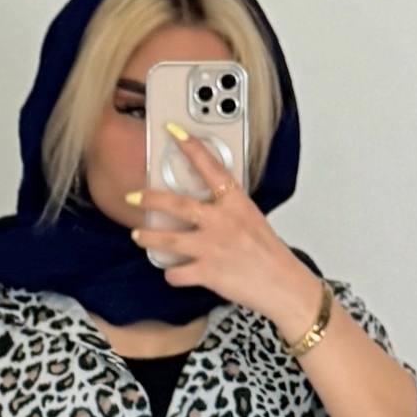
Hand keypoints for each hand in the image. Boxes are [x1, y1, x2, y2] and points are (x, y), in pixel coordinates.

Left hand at [127, 121, 322, 328]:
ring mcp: (213, 247)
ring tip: (138, 235)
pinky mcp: (208, 272)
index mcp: (236, 203)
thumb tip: (208, 206)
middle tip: (132, 196)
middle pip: (177, 204)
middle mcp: (222, 221)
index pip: (211, 167)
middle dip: (150, 199)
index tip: (173, 131)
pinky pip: (177, 273)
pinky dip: (172, 274)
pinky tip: (173, 272)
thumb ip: (228, 210)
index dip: (191, 147)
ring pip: (168, 240)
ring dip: (148, 237)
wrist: (284, 285)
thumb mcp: (252, 219)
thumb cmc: (270, 255)